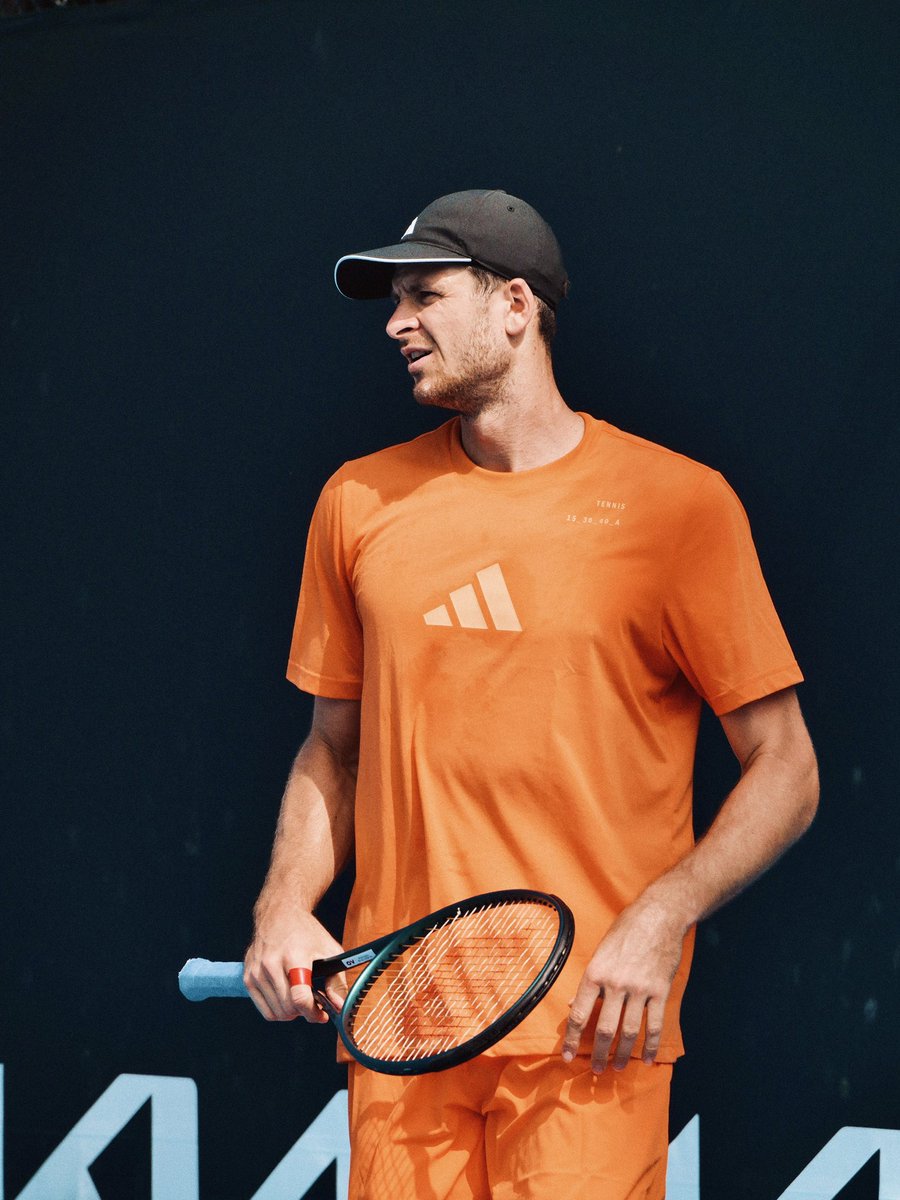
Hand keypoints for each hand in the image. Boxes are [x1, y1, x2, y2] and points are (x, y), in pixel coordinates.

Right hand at [244, 909, 344, 1023]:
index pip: (299, 997)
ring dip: (292, 1013)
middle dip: (305, 1013)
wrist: (279, 913)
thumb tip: (339, 1007)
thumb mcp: (329, 949)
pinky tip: (288, 997)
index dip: (313, 1013)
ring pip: (277, 1012)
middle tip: (315, 1005)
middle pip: (288, 1008)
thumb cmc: (307, 932)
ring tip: (301, 999)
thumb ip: (336, 980)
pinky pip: (265, 1009)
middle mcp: (271, 964)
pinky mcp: (248, 977)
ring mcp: (256, 971)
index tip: (322, 1014)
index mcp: (294, 956)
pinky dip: (278, 1010)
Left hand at [561, 896, 686, 1073]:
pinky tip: (648, 1059)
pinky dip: (651, 1045)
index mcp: (595, 972)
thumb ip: (589, 980)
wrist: (659, 915)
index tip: (568, 1056)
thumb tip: (571, 1004)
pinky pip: (655, 1025)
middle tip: (596, 1070)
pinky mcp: (659, 991)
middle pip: (605, 1029)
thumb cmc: (626, 930)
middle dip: (599, 1054)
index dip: (572, 1038)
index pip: (579, 1013)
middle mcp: (615, 983)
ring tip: (618, 1067)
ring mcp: (639, 988)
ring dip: (622, 1054)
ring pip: (629, 1031)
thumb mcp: (600, 950)